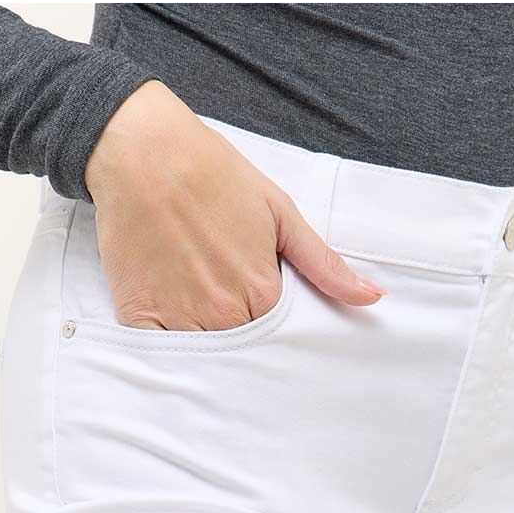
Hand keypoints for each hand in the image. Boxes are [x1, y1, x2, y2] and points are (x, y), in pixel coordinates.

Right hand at [82, 81, 384, 330]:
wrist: (144, 152)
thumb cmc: (213, 175)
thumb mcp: (281, 213)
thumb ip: (325, 264)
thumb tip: (372, 297)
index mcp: (263, 294)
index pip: (283, 342)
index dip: (280, 336)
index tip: (274, 327)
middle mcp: (225, 315)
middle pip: (245, 355)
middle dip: (247, 348)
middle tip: (234, 318)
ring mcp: (181, 319)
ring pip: (206, 360)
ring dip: (210, 353)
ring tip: (204, 319)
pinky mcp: (140, 318)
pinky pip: (162, 357)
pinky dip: (170, 354)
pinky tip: (174, 334)